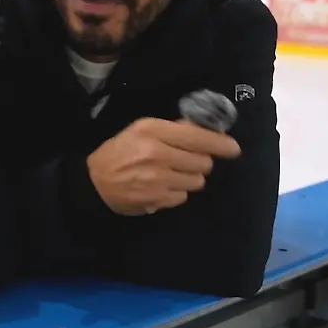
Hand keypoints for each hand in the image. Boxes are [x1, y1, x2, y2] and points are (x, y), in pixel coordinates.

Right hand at [86, 117, 241, 215]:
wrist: (94, 182)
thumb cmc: (120, 151)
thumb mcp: (140, 130)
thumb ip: (172, 129)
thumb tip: (206, 130)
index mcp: (153, 130)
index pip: (199, 137)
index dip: (221, 144)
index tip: (232, 148)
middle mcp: (158, 153)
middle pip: (203, 161)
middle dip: (200, 161)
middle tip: (186, 160)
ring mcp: (159, 178)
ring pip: (197, 181)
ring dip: (190, 178)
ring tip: (172, 174)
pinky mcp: (158, 199)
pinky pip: (184, 196)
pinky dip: (177, 192)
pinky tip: (162, 186)